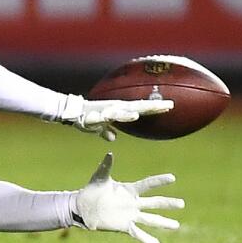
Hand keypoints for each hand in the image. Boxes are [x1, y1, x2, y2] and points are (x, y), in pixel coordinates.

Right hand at [58, 94, 173, 141]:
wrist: (70, 112)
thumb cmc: (86, 118)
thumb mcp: (98, 127)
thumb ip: (106, 131)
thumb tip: (112, 137)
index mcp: (119, 110)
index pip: (141, 108)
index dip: (155, 108)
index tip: (171, 105)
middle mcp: (116, 108)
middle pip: (138, 107)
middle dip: (152, 107)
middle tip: (169, 105)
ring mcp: (106, 111)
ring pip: (123, 112)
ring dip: (131, 113)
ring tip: (141, 114)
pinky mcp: (95, 116)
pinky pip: (104, 118)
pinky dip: (111, 118)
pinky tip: (117, 118)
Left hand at [73, 153, 183, 242]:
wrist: (83, 207)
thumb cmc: (92, 190)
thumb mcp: (100, 177)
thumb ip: (106, 166)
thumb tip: (110, 153)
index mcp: (129, 190)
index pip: (147, 184)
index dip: (159, 181)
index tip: (172, 178)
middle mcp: (133, 203)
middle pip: (154, 202)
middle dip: (168, 203)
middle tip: (182, 203)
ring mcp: (130, 215)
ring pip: (150, 219)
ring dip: (163, 222)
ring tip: (176, 225)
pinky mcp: (124, 226)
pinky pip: (138, 233)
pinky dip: (147, 239)